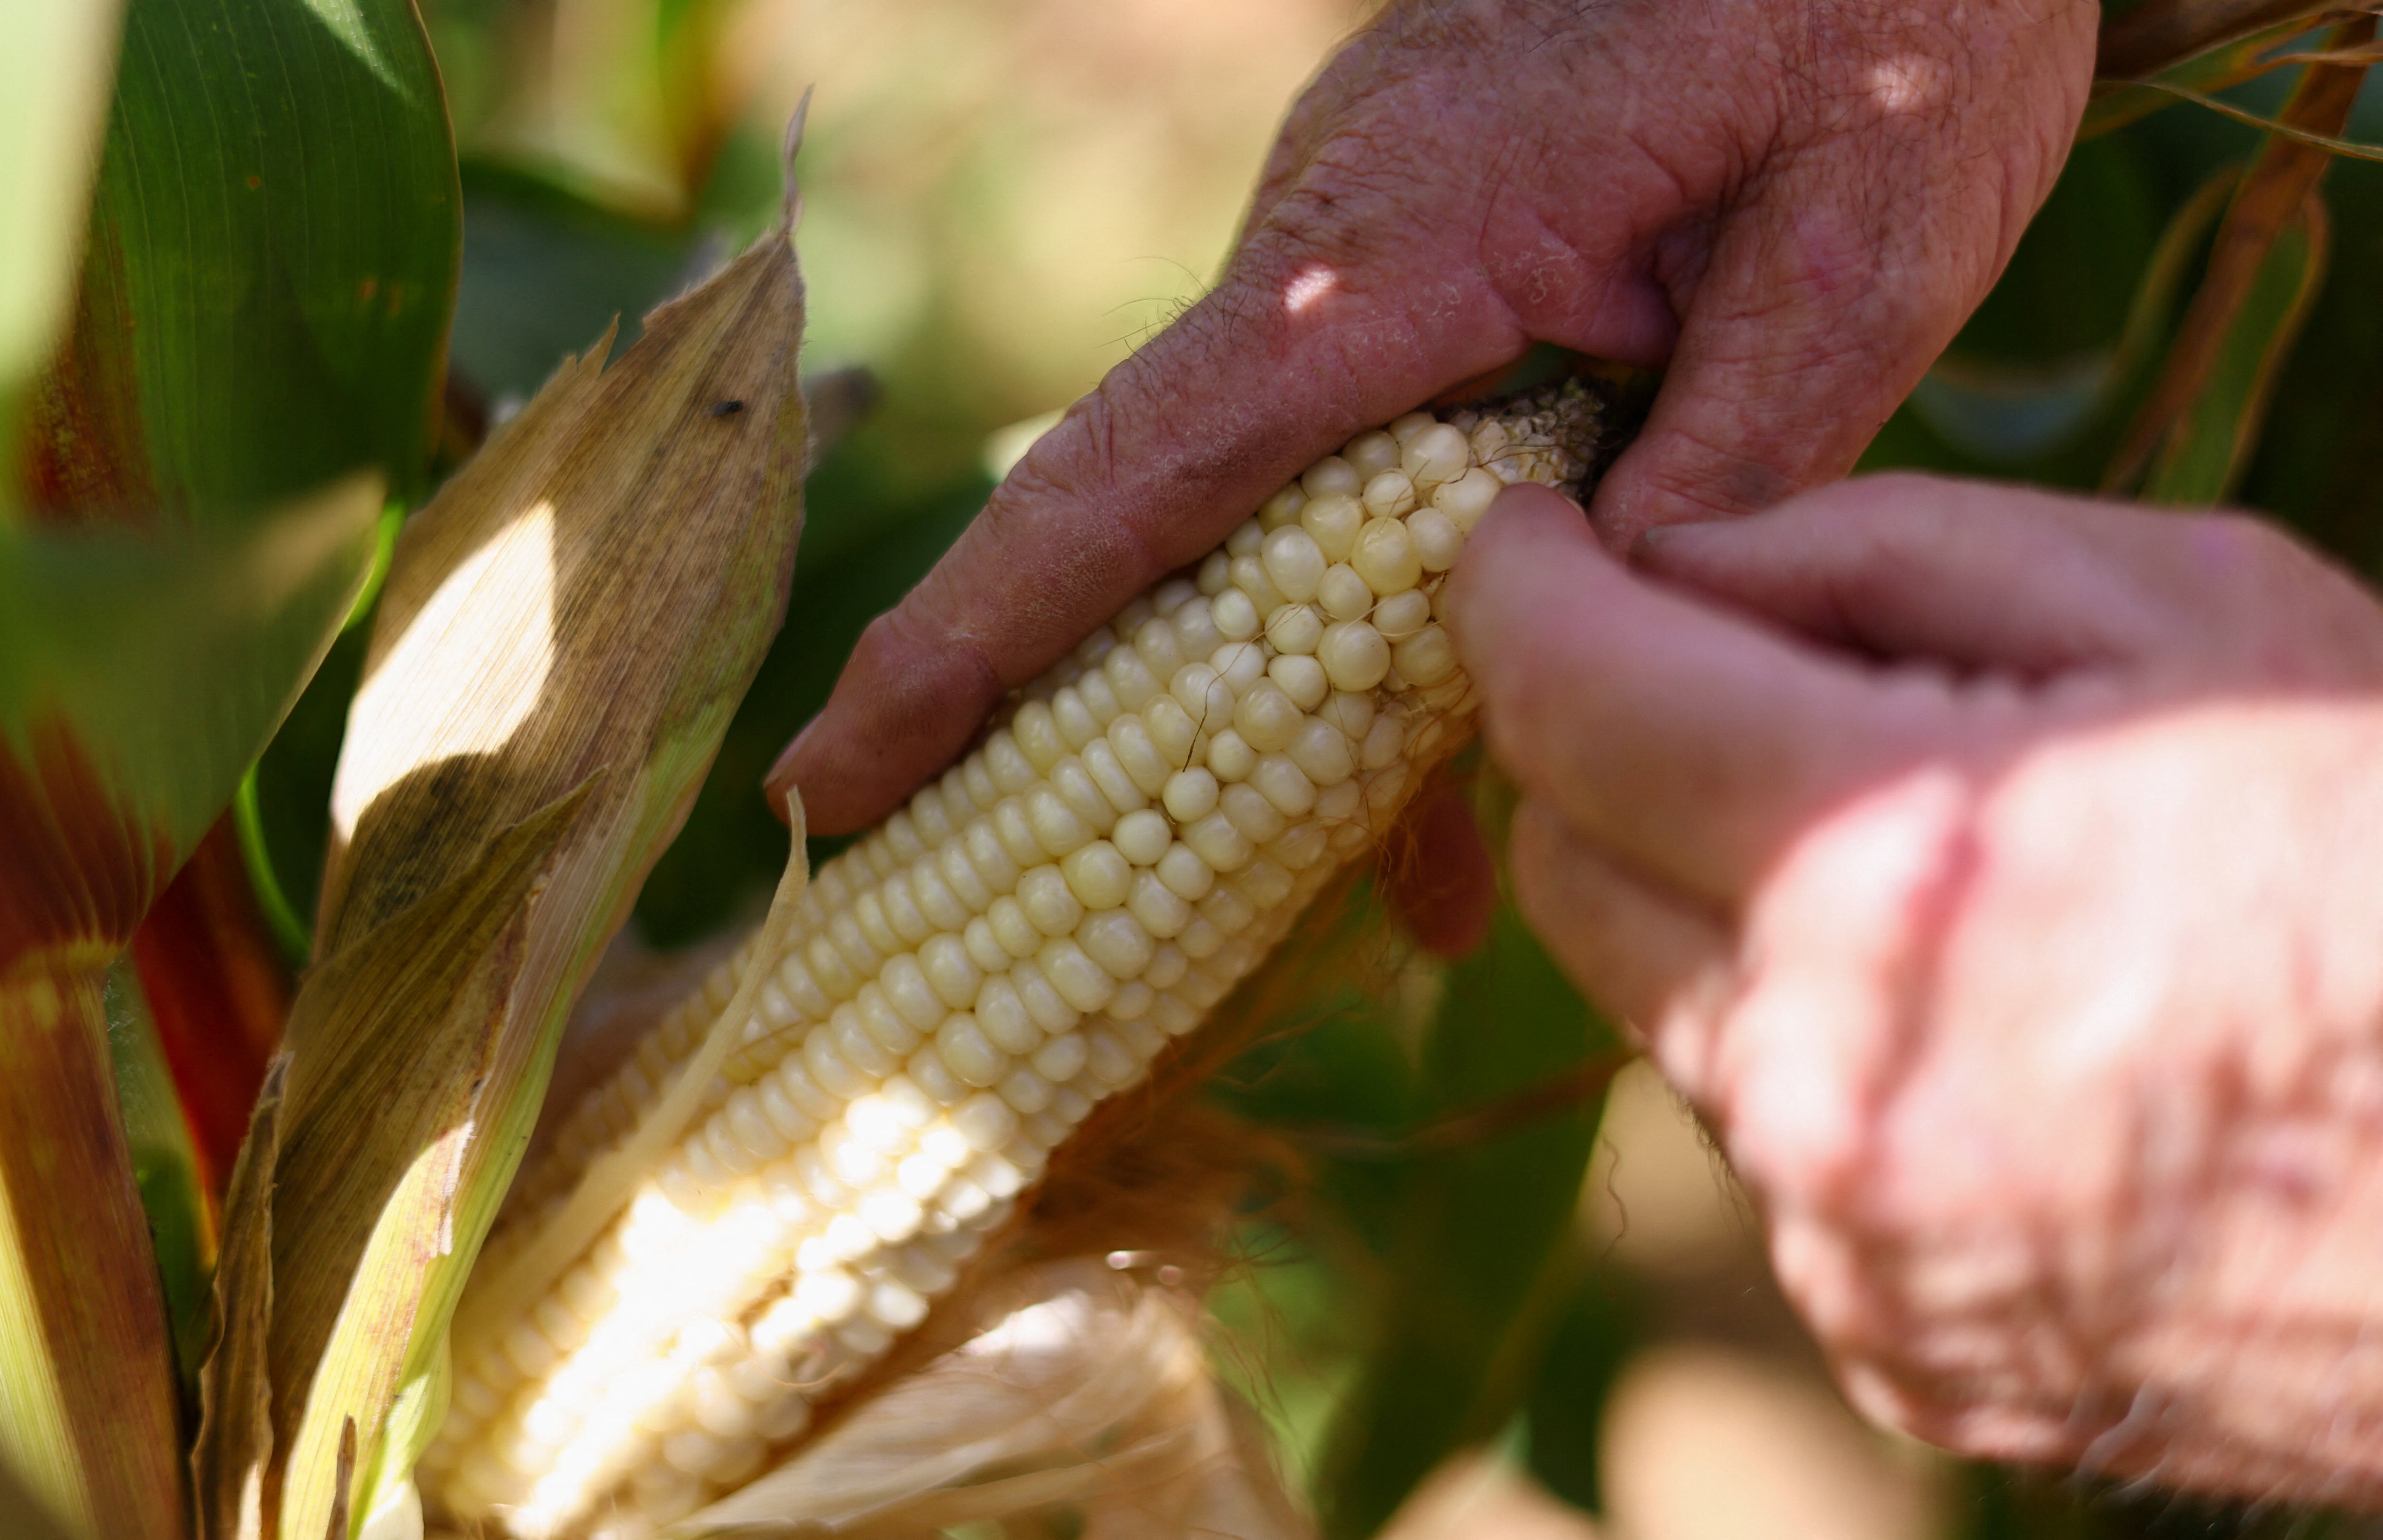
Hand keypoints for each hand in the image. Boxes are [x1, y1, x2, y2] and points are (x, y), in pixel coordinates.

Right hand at [769, 0, 2098, 848]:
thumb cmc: (1879, 13)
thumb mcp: (1864, 226)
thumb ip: (1742, 438)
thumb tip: (1612, 627)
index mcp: (1402, 247)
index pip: (1143, 475)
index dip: (977, 637)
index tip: (836, 767)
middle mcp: (1330, 265)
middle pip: (1140, 521)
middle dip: (1015, 697)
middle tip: (897, 860)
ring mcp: (1355, 280)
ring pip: (1242, 527)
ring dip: (1211, 708)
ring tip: (1187, 905)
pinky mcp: (1410, 299)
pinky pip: (1337, 489)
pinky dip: (1353, 637)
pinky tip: (1417, 796)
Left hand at [1450, 475, 2382, 1502]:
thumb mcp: (2181, 600)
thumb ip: (1873, 553)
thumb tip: (1668, 562)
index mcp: (1889, 866)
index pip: (1566, 699)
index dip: (1514, 592)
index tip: (1516, 541)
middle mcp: (1828, 1082)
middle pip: (1569, 865)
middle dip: (1602, 748)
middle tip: (1715, 674)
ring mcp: (1853, 1239)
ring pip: (1663, 1008)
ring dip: (1722, 901)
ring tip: (1921, 856)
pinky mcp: (1889, 1330)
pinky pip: (1767, 1143)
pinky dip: (1815, 1044)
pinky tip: (1976, 1008)